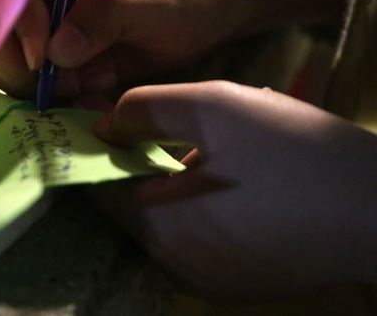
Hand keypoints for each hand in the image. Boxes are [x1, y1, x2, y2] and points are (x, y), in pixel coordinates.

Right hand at [0, 0, 350, 100]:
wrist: (215, 5)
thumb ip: (109, 13)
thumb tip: (56, 51)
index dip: (19, 19)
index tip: (42, 61)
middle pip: (2, 20)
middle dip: (26, 62)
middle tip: (67, 87)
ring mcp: (51, 11)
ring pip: (15, 55)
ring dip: (48, 82)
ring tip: (98, 82)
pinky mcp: (60, 43)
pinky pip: (42, 76)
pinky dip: (64, 91)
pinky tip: (102, 85)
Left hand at [88, 81, 376, 302]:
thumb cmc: (293, 152)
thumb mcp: (213, 106)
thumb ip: (144, 110)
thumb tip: (103, 128)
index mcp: (158, 228)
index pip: (98, 187)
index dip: (100, 150)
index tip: (111, 121)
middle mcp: (173, 266)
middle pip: (134, 205)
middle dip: (145, 165)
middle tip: (181, 132)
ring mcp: (208, 281)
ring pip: (170, 221)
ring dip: (179, 185)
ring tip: (220, 155)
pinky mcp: (239, 285)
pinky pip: (201, 240)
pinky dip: (205, 209)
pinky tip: (243, 185)